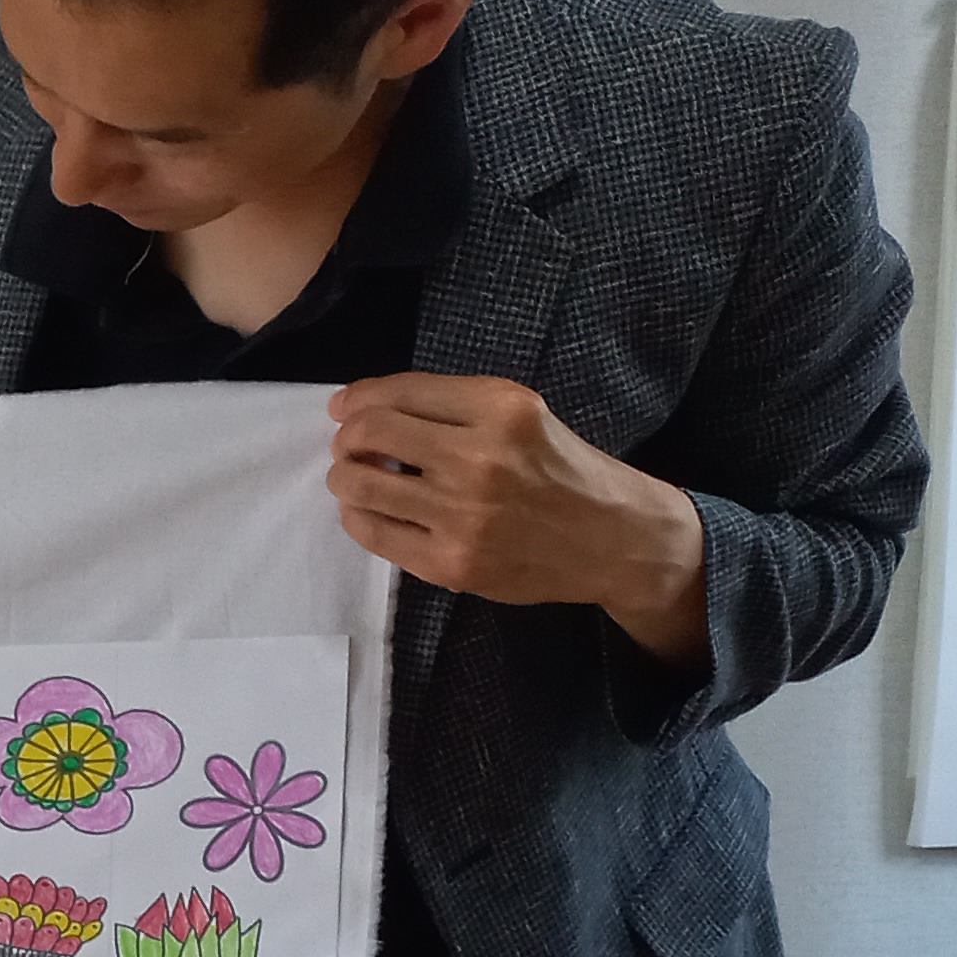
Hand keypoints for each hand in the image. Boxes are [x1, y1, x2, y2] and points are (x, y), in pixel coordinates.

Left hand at [326, 374, 707, 663]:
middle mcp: (479, 458)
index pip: (398, 393)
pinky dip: (359, 516)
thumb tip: (357, 406)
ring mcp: (462, 515)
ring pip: (359, 485)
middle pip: (368, 433)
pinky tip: (373, 510)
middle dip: (347, 437)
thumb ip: (452, 406)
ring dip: (345, 476)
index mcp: (501, 408)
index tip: (343, 407)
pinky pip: (373, 533)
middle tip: (352, 447)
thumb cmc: (562, 470)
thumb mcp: (523, 416)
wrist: (613, 540)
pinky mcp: (451, 563)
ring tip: (358, 478)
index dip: (356, 399)